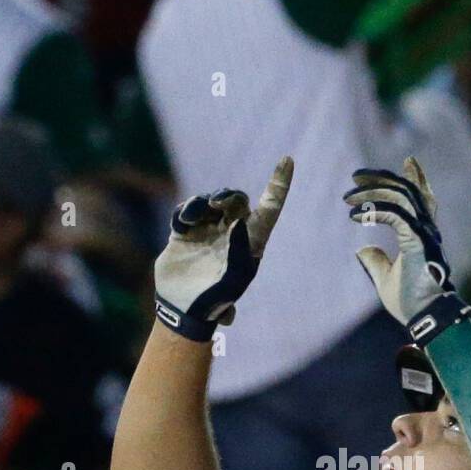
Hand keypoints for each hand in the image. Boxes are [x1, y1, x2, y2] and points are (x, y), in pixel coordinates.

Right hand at [154, 156, 292, 340]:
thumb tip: (240, 221)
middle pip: (236, 199)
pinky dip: (185, 212)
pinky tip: (182, 224)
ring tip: (193, 215)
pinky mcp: (185, 233)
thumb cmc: (216, 298)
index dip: (279, 184)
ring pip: (209, 201)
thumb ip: (241, 249)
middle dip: (227, 195)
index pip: (270, 207)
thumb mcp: (235, 278)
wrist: (184, 308)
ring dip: (202, 202)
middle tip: (216, 202)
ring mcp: (208, 231)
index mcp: (252, 241)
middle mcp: (232, 232)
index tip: (288, 160)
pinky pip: (186, 212)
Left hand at [342, 157, 454, 327]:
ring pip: (401, 197)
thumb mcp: (385, 278)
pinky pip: (396, 215)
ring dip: (372, 193)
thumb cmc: (410, 302)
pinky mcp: (417, 241)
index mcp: (422, 235)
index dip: (416, 178)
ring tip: (348, 199)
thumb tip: (363, 249)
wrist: (425, 317)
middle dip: (381, 179)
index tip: (407, 161)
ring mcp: (425, 234)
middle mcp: (427, 229)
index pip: (422, 198)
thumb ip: (375, 261)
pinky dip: (374, 211)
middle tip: (355, 177)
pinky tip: (356, 217)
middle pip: (407, 190)